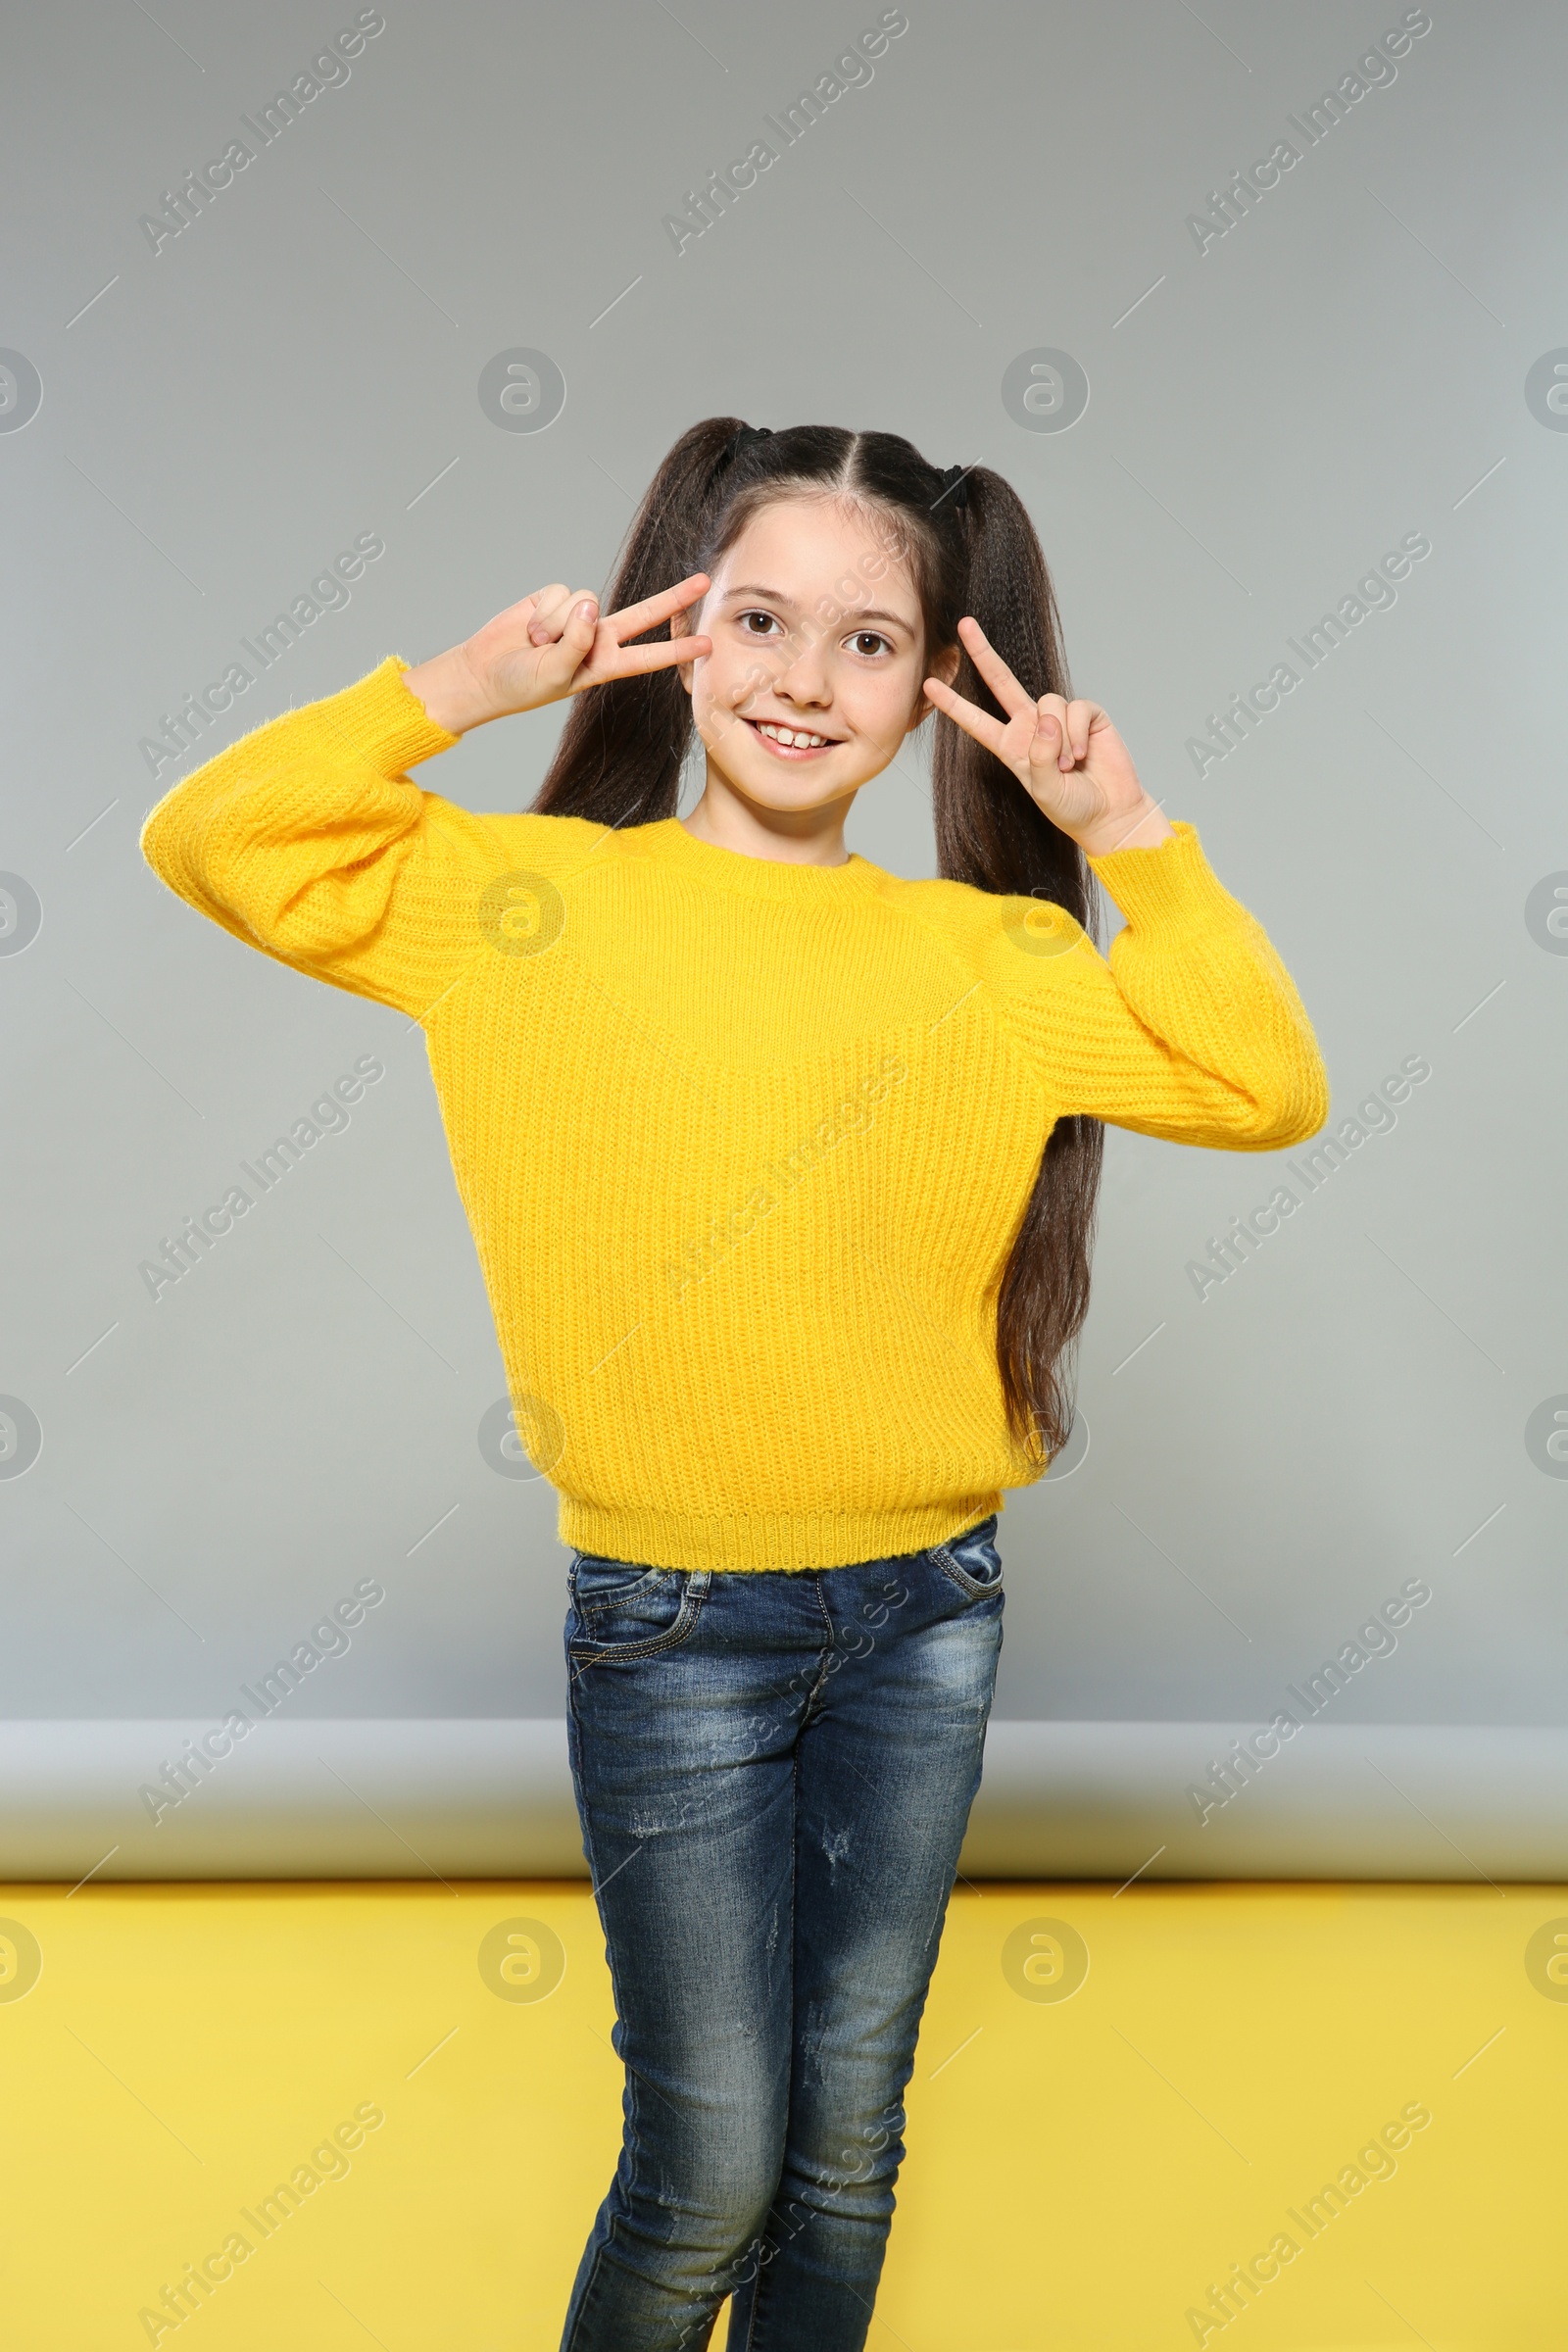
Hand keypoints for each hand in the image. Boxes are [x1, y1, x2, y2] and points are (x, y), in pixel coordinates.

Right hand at [402, 574, 713, 735]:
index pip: (648, 656)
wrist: (485, 673)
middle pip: (643, 614)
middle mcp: (597, 638)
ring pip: (585, 601)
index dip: (677, 649)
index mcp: (604, 665)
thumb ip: (577, 643)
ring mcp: (577, 617)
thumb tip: (590, 606)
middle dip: (673, 598)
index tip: (707, 645)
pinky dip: (542, 613)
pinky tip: (528, 629)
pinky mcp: (554, 599)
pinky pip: (560, 594)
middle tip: (704, 583)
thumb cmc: (522, 685)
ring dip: (556, 623)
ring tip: (537, 644)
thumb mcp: (556, 676)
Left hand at [924, 617, 1171, 855]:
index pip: (976, 721)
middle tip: (964, 624)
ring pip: (1049, 702)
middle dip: (983, 652)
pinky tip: (1083, 754)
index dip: (953, 704)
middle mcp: (1030, 726)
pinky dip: (1078, 733)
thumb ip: (1040, 757)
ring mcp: (1058, 718)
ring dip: (1059, 738)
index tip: (930, 684)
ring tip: (1069, 765)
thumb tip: (1046, 719)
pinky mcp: (1087, 715)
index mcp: (1011, 746)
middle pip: (1001, 681)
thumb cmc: (1072, 807)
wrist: (1110, 812)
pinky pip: (1076, 709)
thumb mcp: (1045, 790)